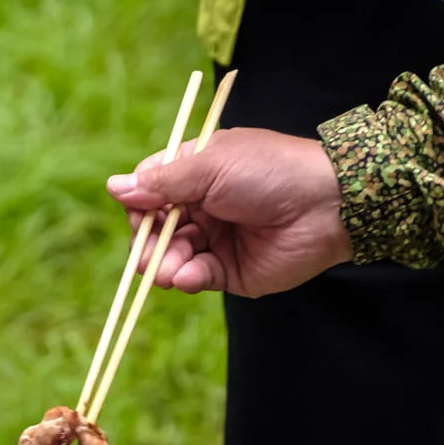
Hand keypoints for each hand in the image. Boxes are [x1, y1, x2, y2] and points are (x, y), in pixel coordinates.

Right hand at [104, 128, 355, 296]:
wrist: (330, 206)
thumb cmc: (271, 172)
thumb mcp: (210, 166)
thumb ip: (162, 181)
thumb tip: (113, 187)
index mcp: (195, 173)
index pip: (148, 191)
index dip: (139, 205)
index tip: (140, 212)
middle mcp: (201, 207)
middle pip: (152, 229)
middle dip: (147, 243)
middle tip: (150, 253)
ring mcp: (214, 240)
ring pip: (168, 256)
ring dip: (163, 264)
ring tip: (170, 270)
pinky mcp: (229, 270)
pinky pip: (194, 277)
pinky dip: (187, 278)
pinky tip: (191, 275)